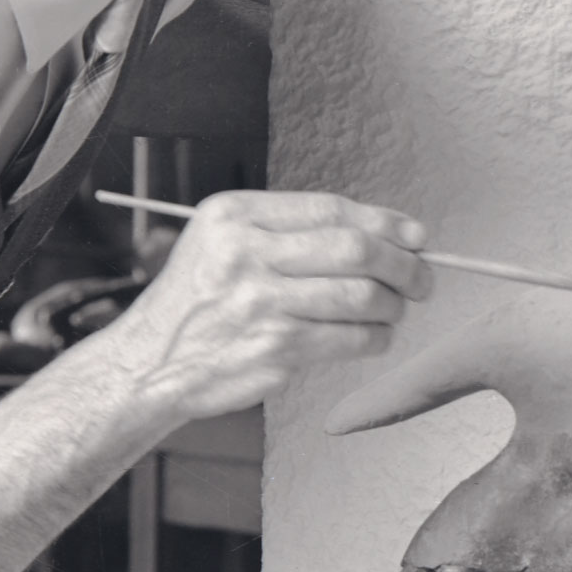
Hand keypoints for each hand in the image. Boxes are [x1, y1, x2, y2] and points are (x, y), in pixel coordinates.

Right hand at [102, 189, 423, 419]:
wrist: (149, 362)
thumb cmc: (199, 301)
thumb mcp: (224, 243)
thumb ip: (291, 232)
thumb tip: (386, 234)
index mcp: (234, 216)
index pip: (331, 209)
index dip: (386, 223)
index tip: (417, 237)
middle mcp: (245, 253)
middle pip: (355, 249)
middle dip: (404, 265)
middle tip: (422, 280)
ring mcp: (259, 302)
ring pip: (361, 296)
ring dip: (393, 305)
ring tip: (395, 310)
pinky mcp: (274, 348)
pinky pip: (351, 338)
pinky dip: (376, 338)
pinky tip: (375, 337)